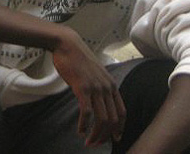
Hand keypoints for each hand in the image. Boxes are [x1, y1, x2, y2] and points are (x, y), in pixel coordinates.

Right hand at [52, 29, 125, 146]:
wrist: (67, 45)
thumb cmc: (78, 58)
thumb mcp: (95, 73)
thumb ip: (99, 86)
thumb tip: (98, 100)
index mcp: (111, 85)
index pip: (122, 112)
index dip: (120, 128)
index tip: (115, 138)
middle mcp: (107, 88)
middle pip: (113, 120)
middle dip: (106, 136)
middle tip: (96, 144)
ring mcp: (96, 88)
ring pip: (102, 119)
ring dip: (96, 134)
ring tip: (88, 141)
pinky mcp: (82, 88)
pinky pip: (87, 112)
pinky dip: (84, 125)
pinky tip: (80, 130)